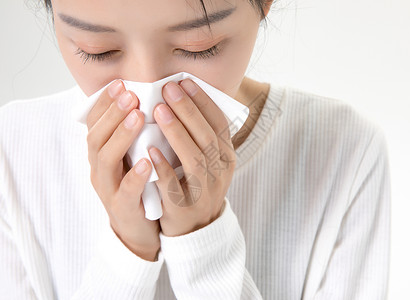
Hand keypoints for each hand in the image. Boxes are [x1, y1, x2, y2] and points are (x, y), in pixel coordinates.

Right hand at [86, 79, 160, 260]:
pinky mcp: (123, 209)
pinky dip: (135, 175)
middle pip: (97, 137)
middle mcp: (100, 169)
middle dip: (113, 113)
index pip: (95, 123)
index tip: (120, 83)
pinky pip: (126, 191)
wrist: (139, 229)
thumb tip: (144, 100)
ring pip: (106, 160)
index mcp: (101, 154)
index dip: (105, 103)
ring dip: (121, 136)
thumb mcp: (132, 156)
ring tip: (137, 117)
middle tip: (130, 94)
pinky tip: (147, 161)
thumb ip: (134, 134)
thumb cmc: (139, 186)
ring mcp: (109, 190)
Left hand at [149, 78, 235, 236]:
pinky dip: (164, 167)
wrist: (196, 228)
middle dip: (188, 110)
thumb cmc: (197, 186)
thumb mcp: (209, 162)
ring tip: (159, 110)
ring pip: (194, 158)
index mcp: (226, 157)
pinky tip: (150, 150)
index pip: (219, 124)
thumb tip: (182, 99)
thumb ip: (200, 136)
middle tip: (168, 88)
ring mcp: (204, 190)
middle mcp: (220, 172)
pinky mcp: (184, 207)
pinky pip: (174, 185)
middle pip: (206, 136)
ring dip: (177, 132)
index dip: (203, 102)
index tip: (185, 82)